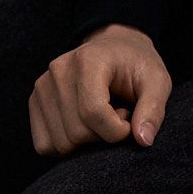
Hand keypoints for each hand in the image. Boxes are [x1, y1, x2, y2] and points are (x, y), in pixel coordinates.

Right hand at [28, 24, 172, 157]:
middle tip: (117, 116)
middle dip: (104, 136)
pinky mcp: (35, 101)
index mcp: (88, 60)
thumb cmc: (137, 66)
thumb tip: (143, 140)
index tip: (130, 123)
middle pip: (76, 132)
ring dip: (87, 142)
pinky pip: (45, 145)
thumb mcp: (158, 81)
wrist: (114, 48)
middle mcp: (58, 70)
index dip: (117, 130)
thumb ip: (154, 109)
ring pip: (61, 143)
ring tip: (103, 118)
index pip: (93, 113)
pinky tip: (84, 126)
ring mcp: (42, 86)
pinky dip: (67, 146)